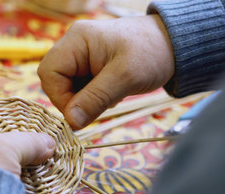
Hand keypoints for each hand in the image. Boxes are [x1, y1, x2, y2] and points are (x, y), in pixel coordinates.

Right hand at [38, 15, 173, 129]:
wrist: (174, 45)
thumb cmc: (152, 52)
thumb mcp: (125, 77)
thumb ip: (96, 99)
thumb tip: (71, 122)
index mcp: (77, 40)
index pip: (50, 73)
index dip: (60, 97)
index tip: (81, 114)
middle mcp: (74, 45)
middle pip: (55, 80)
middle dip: (73, 99)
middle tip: (98, 105)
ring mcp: (82, 56)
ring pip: (68, 86)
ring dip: (85, 99)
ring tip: (111, 95)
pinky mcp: (91, 66)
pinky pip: (80, 87)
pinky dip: (92, 97)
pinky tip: (112, 93)